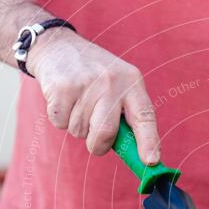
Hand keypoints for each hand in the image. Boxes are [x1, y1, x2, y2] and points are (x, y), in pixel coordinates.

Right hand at [26, 28, 159, 162]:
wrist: (58, 46)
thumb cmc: (94, 77)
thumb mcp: (118, 86)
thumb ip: (127, 117)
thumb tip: (139, 157)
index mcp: (132, 82)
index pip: (145, 116)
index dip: (149, 141)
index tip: (151, 161)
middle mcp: (112, 81)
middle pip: (105, 133)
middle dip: (97, 144)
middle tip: (93, 136)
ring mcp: (86, 84)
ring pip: (79, 131)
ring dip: (76, 126)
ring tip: (77, 102)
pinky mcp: (62, 88)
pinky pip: (60, 124)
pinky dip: (59, 119)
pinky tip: (64, 99)